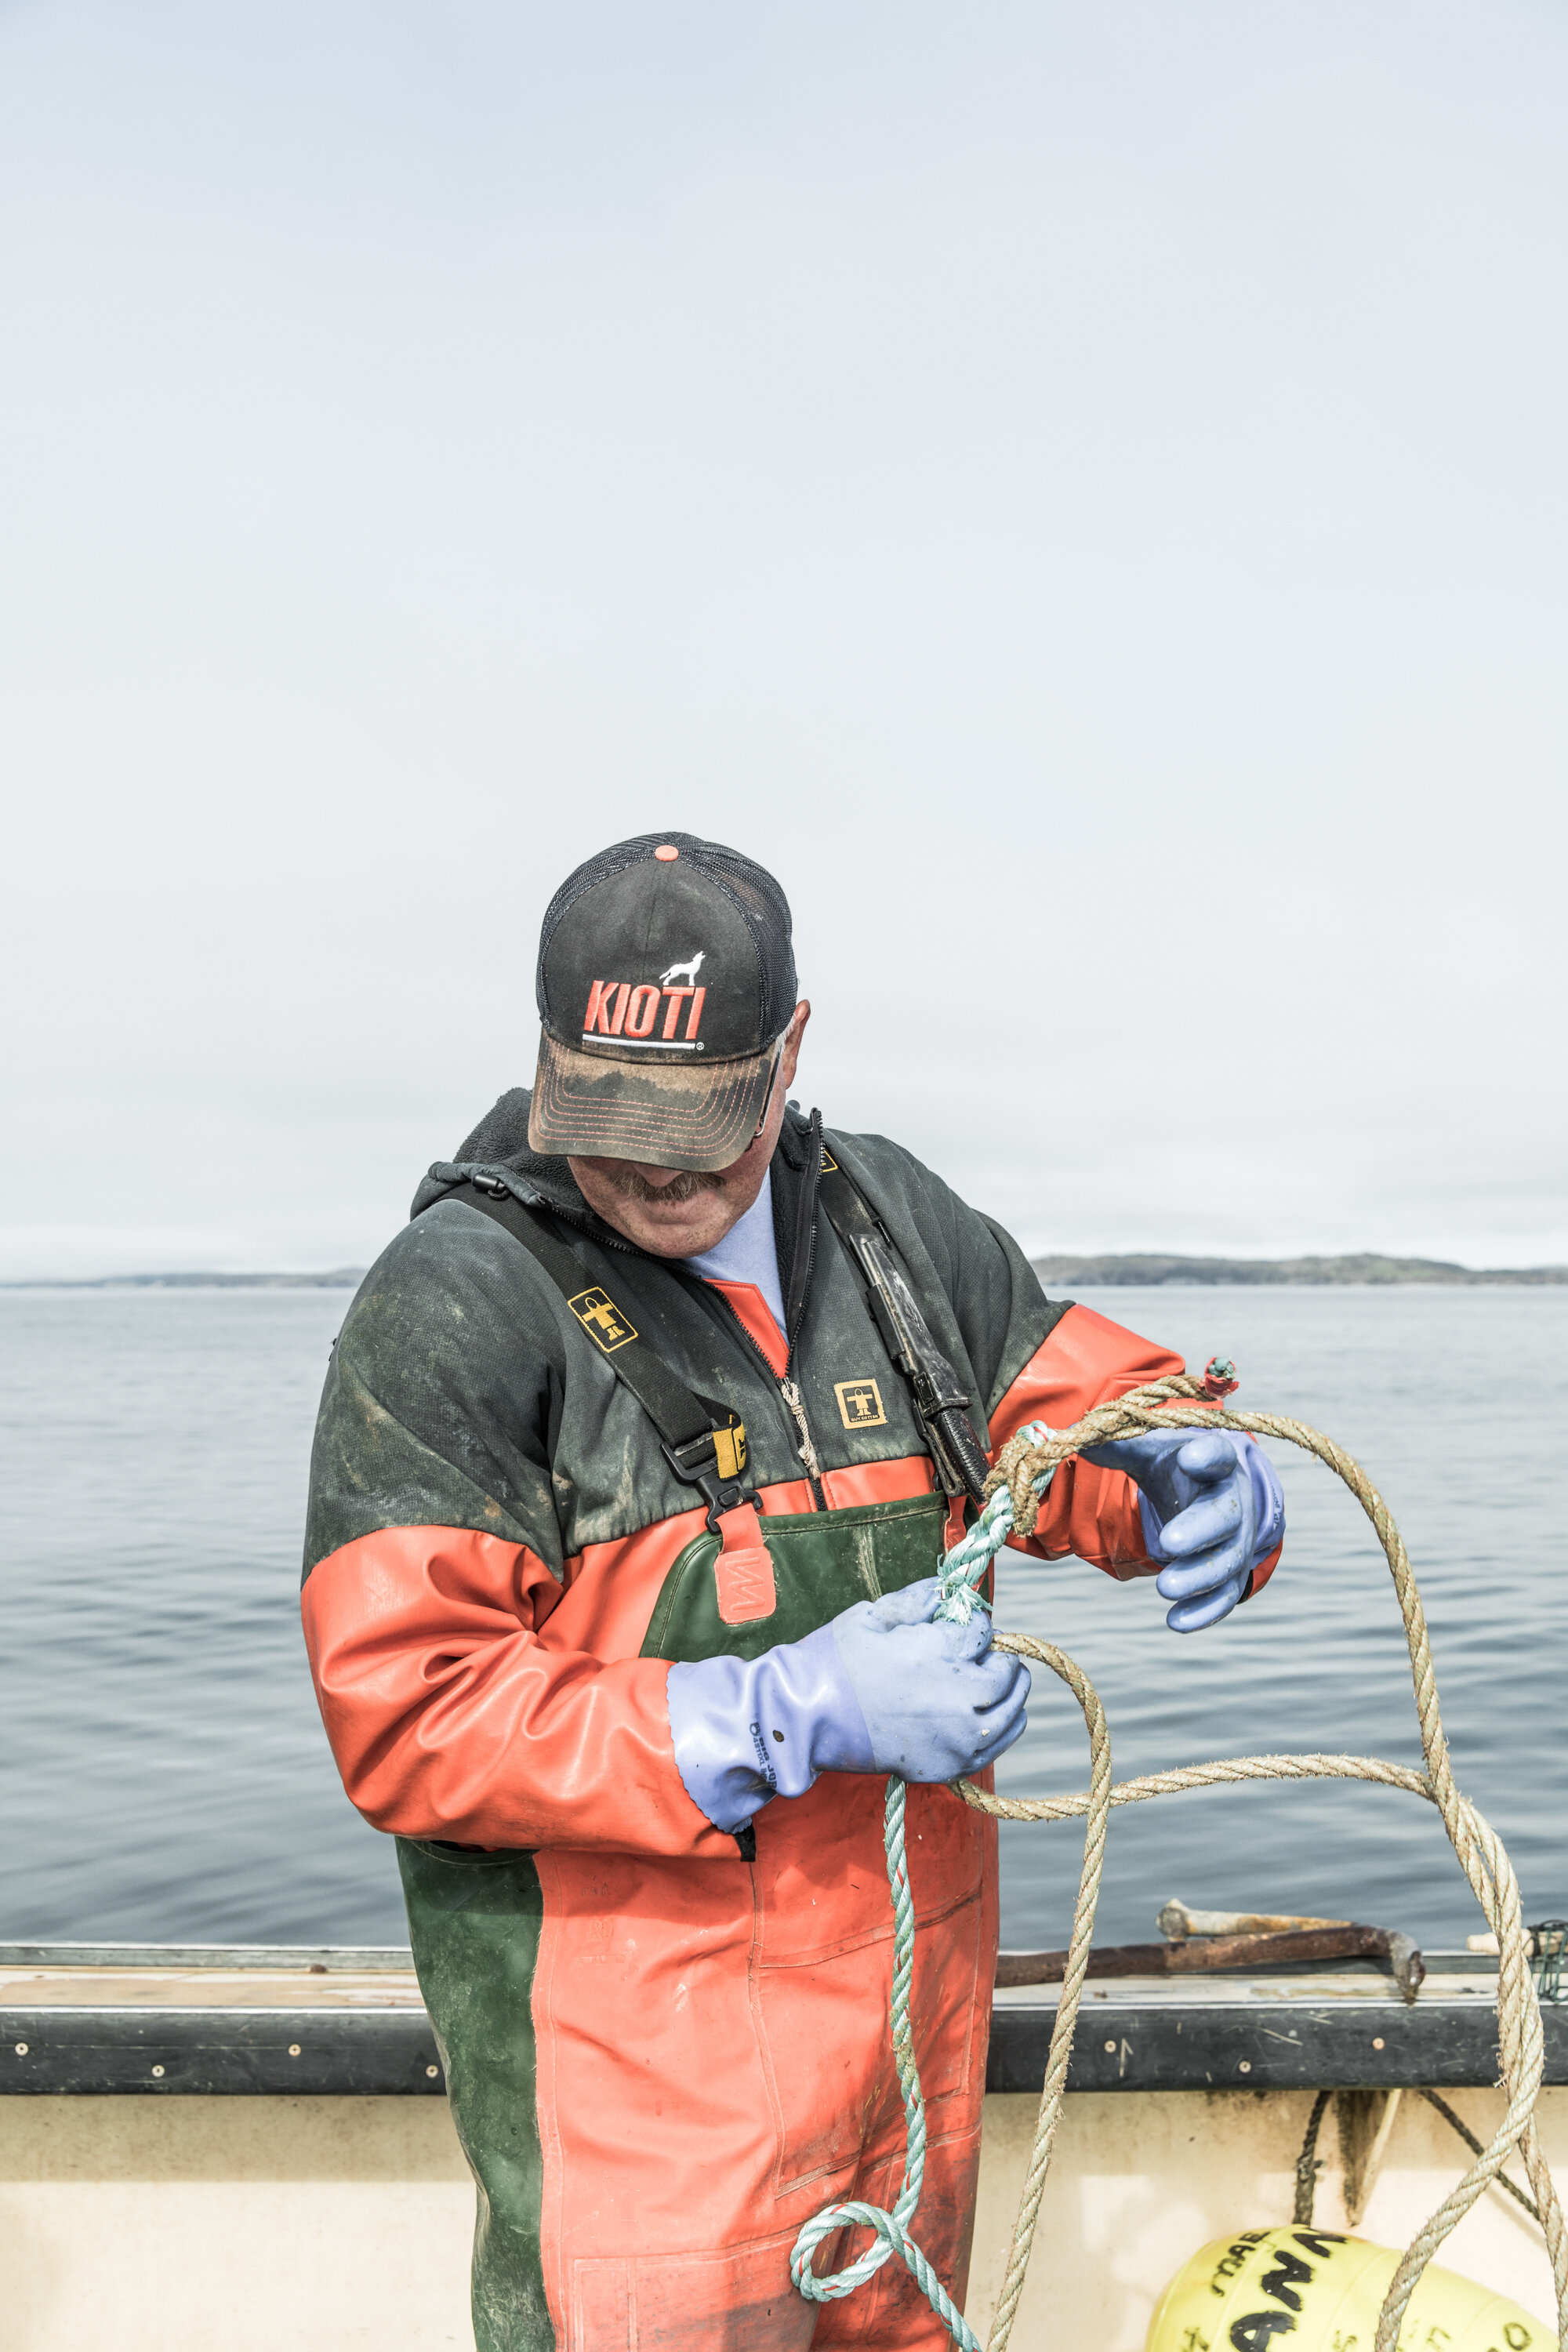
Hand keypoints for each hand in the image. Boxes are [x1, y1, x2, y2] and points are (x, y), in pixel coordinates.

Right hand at [665, 1577, 1030, 1833]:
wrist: (806, 1718)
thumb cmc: (835, 1662)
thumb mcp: (874, 1614)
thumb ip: (920, 1599)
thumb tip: (950, 1592)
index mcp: (938, 1653)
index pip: (983, 1631)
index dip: (973, 1624)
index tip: (960, 1624)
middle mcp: (957, 1697)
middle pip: (1007, 1671)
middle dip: (996, 1655)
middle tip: (979, 1652)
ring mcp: (957, 1737)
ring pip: (1013, 1710)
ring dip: (1008, 1690)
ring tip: (988, 1679)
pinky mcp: (950, 1765)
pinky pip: (998, 1743)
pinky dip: (1002, 1724)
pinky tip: (986, 1712)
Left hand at [1081, 1429, 1279, 1633]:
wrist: (1209, 1491)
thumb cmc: (1177, 1466)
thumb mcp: (1150, 1451)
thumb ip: (1117, 1447)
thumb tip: (1067, 1437)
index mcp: (1217, 1461)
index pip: (1219, 1453)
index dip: (1208, 1456)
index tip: (1189, 1457)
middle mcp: (1234, 1500)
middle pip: (1226, 1515)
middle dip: (1199, 1531)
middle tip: (1168, 1543)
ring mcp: (1238, 1539)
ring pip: (1227, 1561)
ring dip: (1198, 1577)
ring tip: (1164, 1587)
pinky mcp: (1231, 1572)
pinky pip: (1225, 1596)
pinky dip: (1204, 1612)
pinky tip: (1176, 1622)